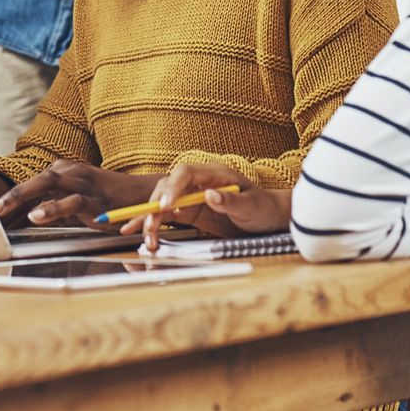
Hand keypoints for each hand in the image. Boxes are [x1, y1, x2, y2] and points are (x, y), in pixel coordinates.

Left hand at [0, 160, 158, 229]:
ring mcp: (82, 183)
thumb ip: (48, 209)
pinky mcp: (94, 198)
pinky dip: (53, 208)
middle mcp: (69, 172)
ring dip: (23, 197)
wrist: (141, 195)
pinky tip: (37, 217)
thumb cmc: (104, 200)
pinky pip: (71, 202)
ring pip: (48, 184)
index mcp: (62, 171)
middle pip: (34, 180)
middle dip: (9, 195)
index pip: (29, 186)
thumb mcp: (72, 204)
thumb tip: (19, 221)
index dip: (8, 201)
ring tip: (3, 211)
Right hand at [130, 161, 291, 249]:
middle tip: (151, 227)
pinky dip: (154, 223)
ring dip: (151, 218)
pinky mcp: (190, 212)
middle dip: (156, 207)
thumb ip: (230, 200)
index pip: (185, 173)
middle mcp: (198, 183)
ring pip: (163, 202)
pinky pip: (167, 215)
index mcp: (213, 173)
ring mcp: (192, 197)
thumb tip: (210, 195)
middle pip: (168, 188)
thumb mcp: (251, 206)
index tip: (165, 206)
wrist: (268, 218)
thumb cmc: (263, 208)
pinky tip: (140, 232)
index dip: (172, 188)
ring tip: (147, 237)